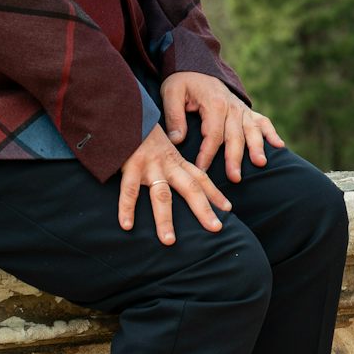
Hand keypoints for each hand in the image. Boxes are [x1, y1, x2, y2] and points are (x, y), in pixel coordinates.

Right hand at [117, 126, 232, 245]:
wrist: (125, 111)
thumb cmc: (142, 133)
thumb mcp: (163, 147)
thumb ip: (171, 163)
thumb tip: (180, 181)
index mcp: (176, 160)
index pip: (201, 179)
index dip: (214, 193)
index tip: (228, 209)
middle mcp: (168, 164)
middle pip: (190, 189)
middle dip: (204, 209)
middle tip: (217, 229)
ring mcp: (150, 166)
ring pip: (161, 195)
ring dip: (165, 219)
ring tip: (169, 241)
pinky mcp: (130, 165)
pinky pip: (129, 190)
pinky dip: (127, 208)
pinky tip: (126, 226)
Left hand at [162, 71, 283, 182]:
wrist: (196, 64)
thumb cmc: (182, 81)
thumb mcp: (171, 93)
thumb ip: (174, 116)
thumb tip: (177, 140)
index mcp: (214, 103)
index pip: (212, 134)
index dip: (208, 154)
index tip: (201, 170)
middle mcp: (231, 106)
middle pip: (235, 136)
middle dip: (235, 158)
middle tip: (235, 178)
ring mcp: (241, 109)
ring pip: (252, 130)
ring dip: (257, 147)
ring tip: (260, 163)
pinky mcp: (246, 111)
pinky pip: (263, 121)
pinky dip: (272, 133)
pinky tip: (279, 146)